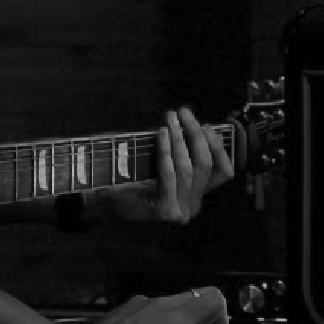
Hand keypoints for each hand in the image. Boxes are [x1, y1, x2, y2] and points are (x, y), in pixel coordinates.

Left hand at [102, 107, 234, 223]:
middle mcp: (192, 207)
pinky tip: (163, 133)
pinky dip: (166, 151)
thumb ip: (179, 155)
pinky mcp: (165, 210)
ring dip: (181, 138)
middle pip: (206, 165)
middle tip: (184, 112)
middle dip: (196, 134)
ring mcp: (180, 211)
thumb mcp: (159, 167)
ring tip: (172, 118)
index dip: (218, 147)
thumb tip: (193, 126)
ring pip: (188, 168)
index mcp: (195, 198)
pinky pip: (169, 174)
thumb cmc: (127, 183)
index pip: (223, 172)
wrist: (101, 207)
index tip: (207, 126)